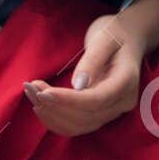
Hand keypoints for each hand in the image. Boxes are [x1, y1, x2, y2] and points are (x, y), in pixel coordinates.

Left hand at [23, 12, 143, 136]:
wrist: (128, 39)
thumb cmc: (116, 33)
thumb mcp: (105, 38)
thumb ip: (93, 60)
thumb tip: (78, 86)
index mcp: (127, 80)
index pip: (97, 99)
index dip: (68, 100)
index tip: (43, 92)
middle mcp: (123, 101)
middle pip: (85, 116)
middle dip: (54, 106)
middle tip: (30, 86)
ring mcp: (113, 111)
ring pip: (79, 125)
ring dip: (51, 114)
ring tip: (31, 92)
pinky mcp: (101, 115)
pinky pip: (77, 126)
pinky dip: (55, 119)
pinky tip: (40, 105)